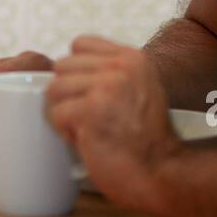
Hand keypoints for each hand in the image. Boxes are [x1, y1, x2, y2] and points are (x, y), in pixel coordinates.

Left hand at [46, 35, 177, 209]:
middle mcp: (120, 67)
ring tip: (84, 128)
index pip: (80, 44)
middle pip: (62, 66)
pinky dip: (64, 131)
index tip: (87, 93)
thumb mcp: (141, 89)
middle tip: (86, 116)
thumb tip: (69, 67)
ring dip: (63, 112)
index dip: (76, 71)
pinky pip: (55, 113)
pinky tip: (85, 140)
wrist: (161, 171)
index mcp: (133, 58)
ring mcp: (106, 87)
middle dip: (67, 94)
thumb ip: (113, 72)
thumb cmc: (147, 139)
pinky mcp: (91, 110)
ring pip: (54, 88)